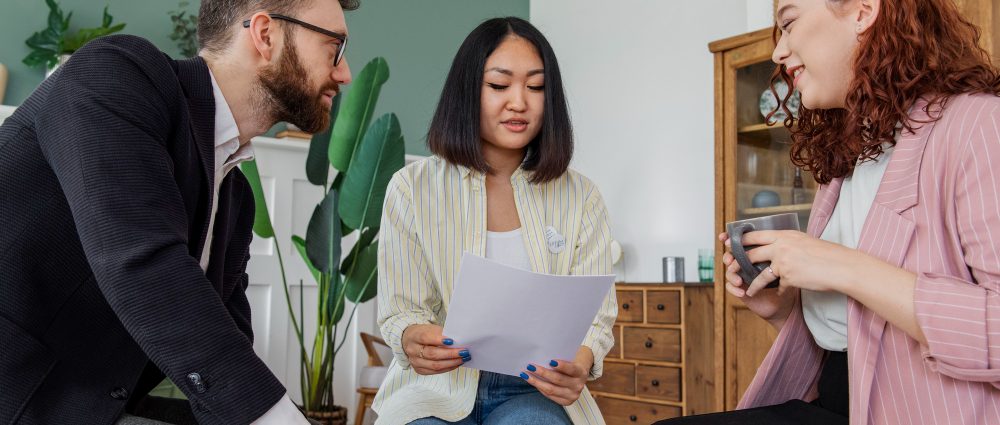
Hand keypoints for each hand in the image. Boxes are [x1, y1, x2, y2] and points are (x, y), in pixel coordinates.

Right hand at [401, 324, 469, 374]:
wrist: (410, 341)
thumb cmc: (424, 333)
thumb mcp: (431, 329)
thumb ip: (442, 334)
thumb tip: (459, 342)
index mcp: (414, 336)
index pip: (425, 338)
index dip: (439, 340)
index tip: (452, 341)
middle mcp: (412, 350)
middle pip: (432, 354)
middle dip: (450, 354)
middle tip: (464, 352)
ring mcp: (415, 362)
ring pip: (434, 365)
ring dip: (452, 363)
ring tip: (463, 358)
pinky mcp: (419, 370)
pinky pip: (435, 371)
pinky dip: (448, 368)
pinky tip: (456, 363)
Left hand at [520, 347, 592, 405]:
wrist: (578, 377)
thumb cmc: (570, 364)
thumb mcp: (569, 359)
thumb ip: (558, 360)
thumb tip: (540, 356)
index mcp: (581, 372)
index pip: (571, 369)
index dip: (561, 365)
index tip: (550, 361)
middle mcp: (578, 385)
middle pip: (558, 379)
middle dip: (543, 372)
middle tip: (530, 366)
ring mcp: (572, 395)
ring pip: (551, 389)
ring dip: (536, 382)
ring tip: (526, 375)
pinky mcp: (566, 402)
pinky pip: (549, 396)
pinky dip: (540, 388)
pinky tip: (533, 382)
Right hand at [720, 232, 795, 328]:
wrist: (787, 302)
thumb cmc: (788, 281)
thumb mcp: (786, 263)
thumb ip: (778, 251)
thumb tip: (776, 240)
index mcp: (756, 252)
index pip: (740, 243)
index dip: (729, 238)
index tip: (724, 237)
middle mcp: (746, 263)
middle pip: (730, 255)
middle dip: (728, 257)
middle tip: (730, 260)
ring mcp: (742, 276)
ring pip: (728, 271)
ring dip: (731, 275)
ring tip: (739, 281)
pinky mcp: (740, 288)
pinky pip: (729, 286)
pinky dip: (733, 289)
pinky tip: (742, 292)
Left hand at [738, 230, 866, 296]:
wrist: (842, 267)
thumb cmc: (829, 255)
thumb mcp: (805, 242)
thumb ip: (789, 243)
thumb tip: (777, 246)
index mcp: (785, 235)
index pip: (756, 235)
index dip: (741, 239)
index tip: (729, 242)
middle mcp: (781, 246)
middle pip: (751, 253)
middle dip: (738, 261)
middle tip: (731, 266)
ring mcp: (783, 261)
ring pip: (760, 274)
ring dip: (752, 283)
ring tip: (746, 288)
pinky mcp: (788, 276)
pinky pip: (777, 286)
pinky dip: (777, 291)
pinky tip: (777, 294)